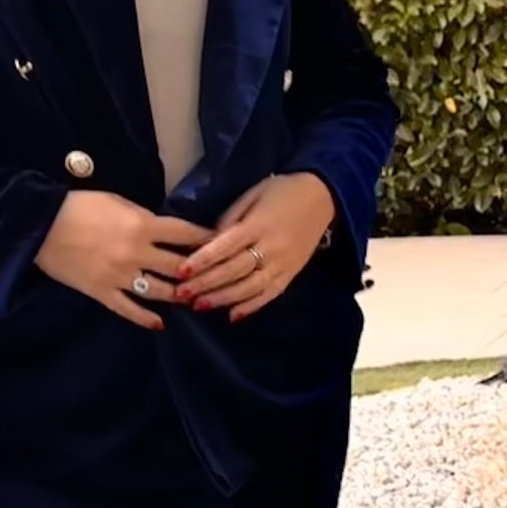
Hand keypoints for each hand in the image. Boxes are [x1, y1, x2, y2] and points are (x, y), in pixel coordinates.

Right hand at [33, 189, 209, 328]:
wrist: (40, 226)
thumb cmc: (79, 206)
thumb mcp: (117, 202)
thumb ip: (143, 217)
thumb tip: (163, 230)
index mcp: (142, 226)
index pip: (185, 233)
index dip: (206, 238)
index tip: (221, 242)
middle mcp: (137, 254)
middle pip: (179, 267)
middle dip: (199, 272)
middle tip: (213, 277)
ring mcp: (121, 277)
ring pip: (160, 292)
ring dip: (179, 296)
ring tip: (191, 299)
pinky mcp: (103, 293)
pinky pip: (129, 310)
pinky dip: (146, 319)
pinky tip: (160, 324)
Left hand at [174, 172, 335, 320]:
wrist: (324, 197)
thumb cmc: (282, 191)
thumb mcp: (253, 194)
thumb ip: (231, 219)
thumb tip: (208, 242)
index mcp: (258, 224)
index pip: (225, 246)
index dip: (202, 260)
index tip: (181, 272)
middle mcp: (271, 247)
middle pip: (234, 270)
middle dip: (206, 284)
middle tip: (181, 295)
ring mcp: (283, 263)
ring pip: (250, 287)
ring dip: (223, 299)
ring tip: (199, 306)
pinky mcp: (292, 273)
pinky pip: (270, 294)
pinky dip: (251, 306)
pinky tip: (233, 316)